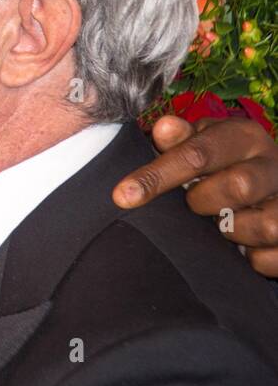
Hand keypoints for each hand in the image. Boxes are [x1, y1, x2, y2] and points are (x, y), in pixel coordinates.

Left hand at [112, 115, 277, 276]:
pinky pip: (270, 258)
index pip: (197, 153)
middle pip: (237, 187)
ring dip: (232, 232)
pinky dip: (252, 258)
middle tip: (195, 205)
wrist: (270, 183)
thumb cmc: (222, 162)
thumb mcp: (202, 143)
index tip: (123, 196)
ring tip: (221, 223)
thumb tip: (163, 127)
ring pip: (264, 225)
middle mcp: (275, 165)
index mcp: (246, 136)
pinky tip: (242, 248)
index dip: (156, 176)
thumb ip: (181, 140)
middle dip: (203, 202)